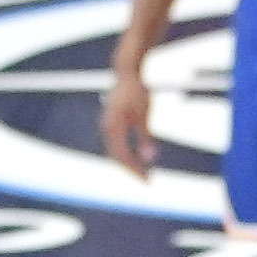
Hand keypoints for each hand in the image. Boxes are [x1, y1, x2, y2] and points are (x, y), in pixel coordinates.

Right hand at [100, 56, 156, 175]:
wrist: (126, 74)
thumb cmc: (137, 92)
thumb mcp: (145, 114)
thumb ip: (145, 136)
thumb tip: (150, 158)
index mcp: (113, 126)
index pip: (122, 155)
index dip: (134, 169)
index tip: (147, 179)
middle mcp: (106, 128)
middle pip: (117, 157)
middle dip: (132, 170)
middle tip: (147, 181)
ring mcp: (106, 127)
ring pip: (115, 152)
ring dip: (128, 164)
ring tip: (143, 174)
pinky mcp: (110, 125)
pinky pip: (116, 145)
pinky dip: (126, 155)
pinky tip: (137, 161)